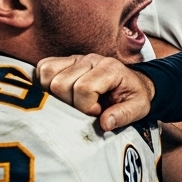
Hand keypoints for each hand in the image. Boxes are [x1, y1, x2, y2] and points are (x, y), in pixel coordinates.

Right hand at [36, 54, 153, 131]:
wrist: (132, 83)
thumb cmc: (133, 96)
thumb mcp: (139, 108)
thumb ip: (124, 115)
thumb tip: (105, 123)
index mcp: (110, 68)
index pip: (83, 88)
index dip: (86, 107)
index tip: (97, 112)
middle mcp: (91, 59)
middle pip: (61, 83)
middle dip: (69, 103)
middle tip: (85, 108)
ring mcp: (76, 58)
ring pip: (47, 74)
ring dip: (54, 94)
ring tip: (73, 102)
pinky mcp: (65, 61)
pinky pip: (42, 68)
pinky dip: (44, 83)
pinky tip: (60, 95)